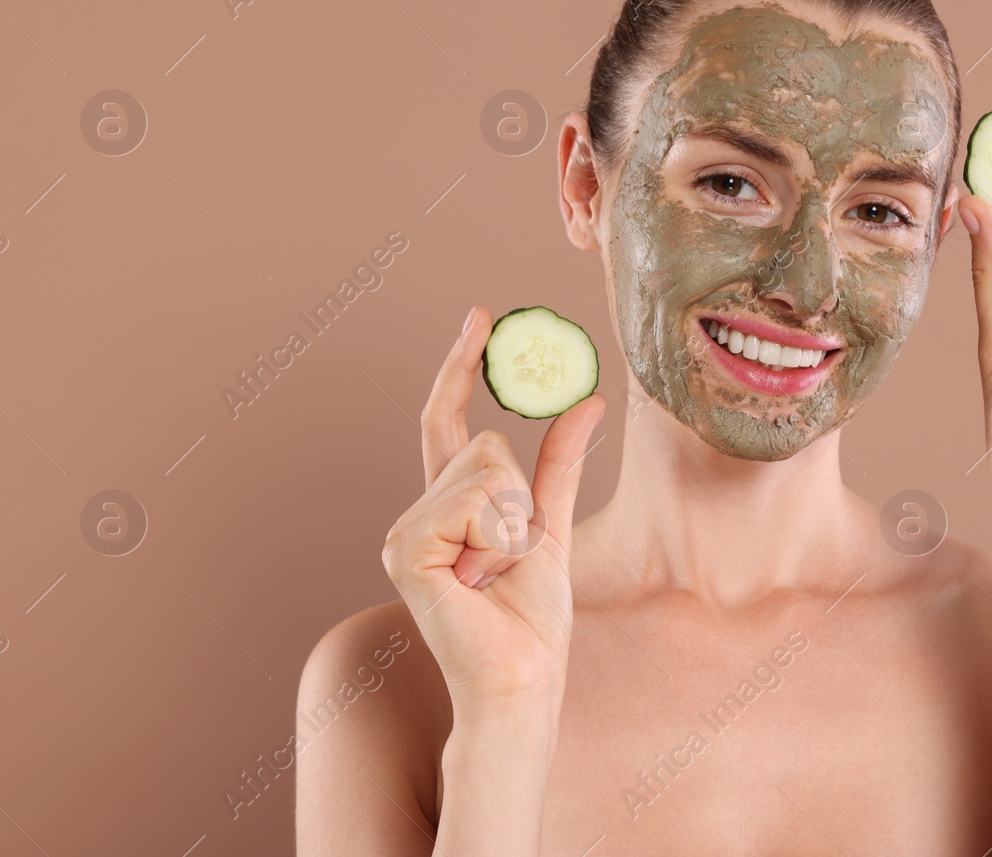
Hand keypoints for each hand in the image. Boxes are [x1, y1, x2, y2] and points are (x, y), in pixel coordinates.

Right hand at [381, 306, 606, 705]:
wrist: (521, 678)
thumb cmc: (532, 617)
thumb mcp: (552, 526)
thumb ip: (562, 462)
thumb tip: (587, 398)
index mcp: (447, 506)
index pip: (447, 420)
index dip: (461, 365)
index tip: (479, 315)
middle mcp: (416, 513)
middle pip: (485, 444)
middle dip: (522, 497)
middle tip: (512, 557)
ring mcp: (404, 531)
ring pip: (487, 468)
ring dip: (514, 524)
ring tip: (496, 573)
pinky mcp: (405, 549)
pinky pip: (476, 500)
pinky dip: (499, 538)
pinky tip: (481, 580)